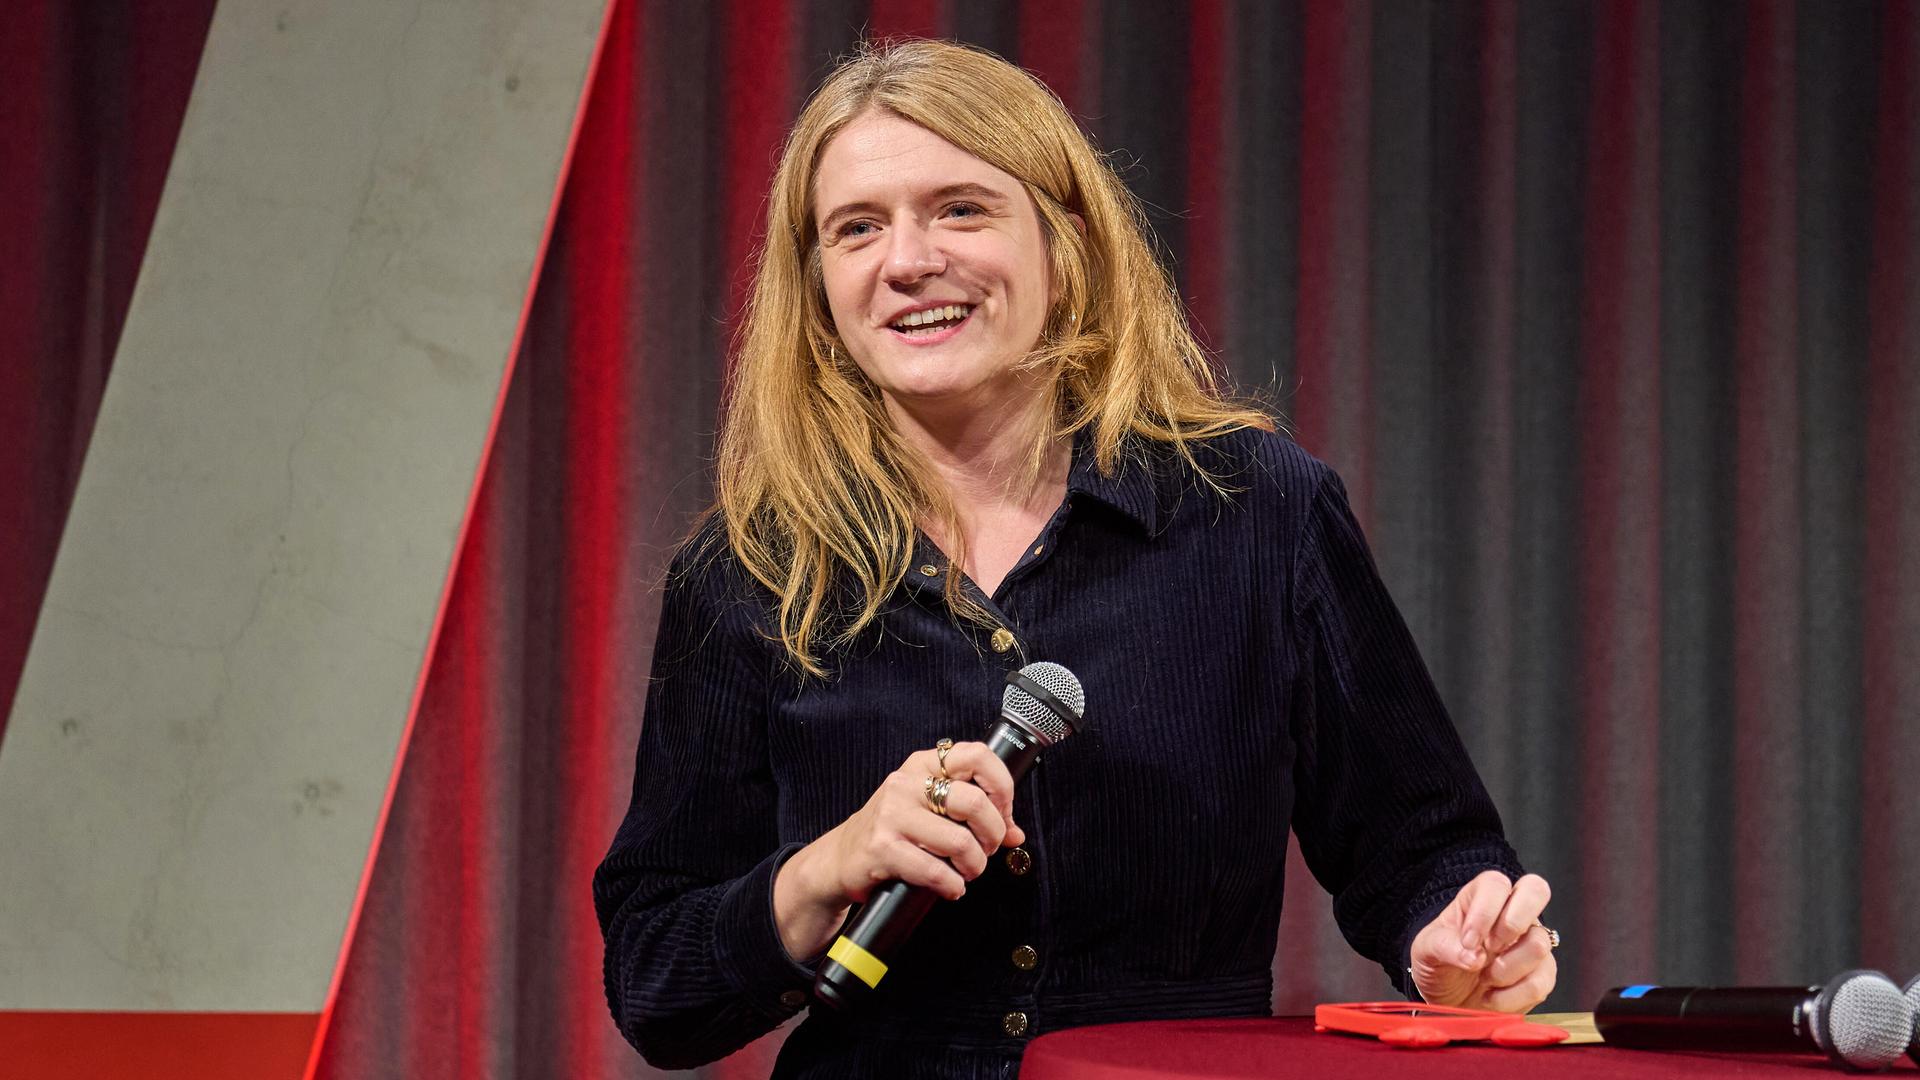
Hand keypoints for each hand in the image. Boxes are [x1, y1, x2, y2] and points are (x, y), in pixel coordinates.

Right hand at [772, 741, 1023, 960]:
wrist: (840, 860)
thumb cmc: (892, 832)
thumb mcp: (929, 810)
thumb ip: (971, 814)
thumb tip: (1015, 833)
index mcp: (923, 765)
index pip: (977, 756)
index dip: (1002, 787)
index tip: (1003, 814)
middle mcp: (906, 783)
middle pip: (973, 802)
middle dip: (992, 835)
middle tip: (986, 851)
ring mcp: (892, 815)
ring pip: (959, 841)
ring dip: (973, 867)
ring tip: (966, 873)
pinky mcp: (882, 848)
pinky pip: (934, 870)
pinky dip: (952, 886)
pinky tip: (950, 888)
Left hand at [1409, 871, 1556, 1011]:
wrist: (1448, 1001)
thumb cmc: (1438, 965)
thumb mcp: (1427, 951)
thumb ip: (1444, 947)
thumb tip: (1474, 957)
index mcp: (1480, 898)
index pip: (1495, 884)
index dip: (1485, 912)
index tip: (1468, 942)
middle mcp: (1511, 913)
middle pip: (1536, 890)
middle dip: (1513, 924)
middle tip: (1491, 948)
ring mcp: (1531, 942)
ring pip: (1539, 944)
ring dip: (1506, 970)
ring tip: (1484, 978)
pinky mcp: (1542, 974)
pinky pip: (1540, 983)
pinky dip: (1511, 997)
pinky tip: (1492, 998)